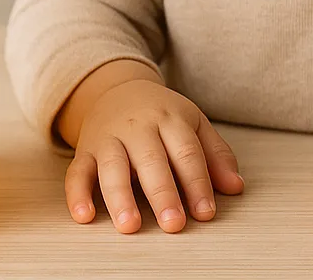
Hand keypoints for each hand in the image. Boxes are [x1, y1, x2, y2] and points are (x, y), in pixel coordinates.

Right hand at [60, 64, 243, 233]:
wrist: (116, 89)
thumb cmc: (160, 114)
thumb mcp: (192, 124)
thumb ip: (215, 155)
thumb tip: (235, 187)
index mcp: (170, 118)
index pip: (186, 152)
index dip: (198, 183)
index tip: (206, 212)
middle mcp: (138, 127)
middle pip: (151, 160)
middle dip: (163, 193)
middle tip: (174, 224)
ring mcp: (109, 137)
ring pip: (112, 166)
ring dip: (120, 196)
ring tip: (130, 224)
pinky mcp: (85, 150)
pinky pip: (77, 172)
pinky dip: (77, 194)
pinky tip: (84, 215)